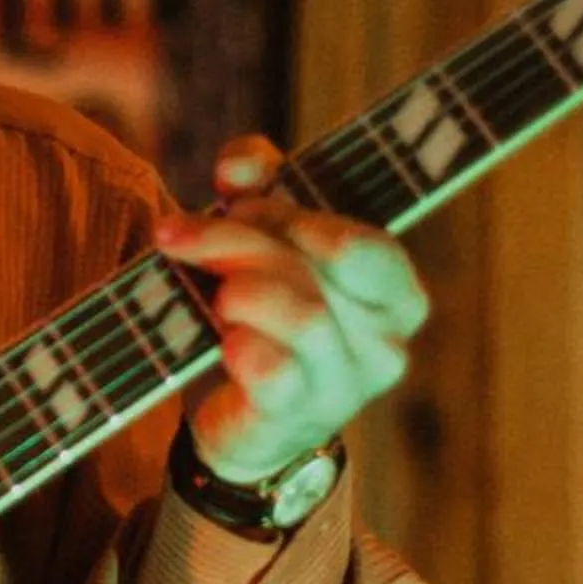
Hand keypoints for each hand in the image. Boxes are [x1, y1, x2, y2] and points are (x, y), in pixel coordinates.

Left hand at [156, 138, 427, 482]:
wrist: (242, 417)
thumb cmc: (262, 316)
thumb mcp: (264, 236)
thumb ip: (258, 183)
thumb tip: (238, 165)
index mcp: (395, 291)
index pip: (364, 243)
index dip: (294, 216)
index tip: (239, 206)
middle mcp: (386, 342)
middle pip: (318, 268)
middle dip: (241, 238)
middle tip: (188, 239)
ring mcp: (346, 387)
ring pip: (306, 316)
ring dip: (241, 292)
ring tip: (215, 298)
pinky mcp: (296, 418)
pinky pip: (272, 369)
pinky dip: (236, 345)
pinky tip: (222, 345)